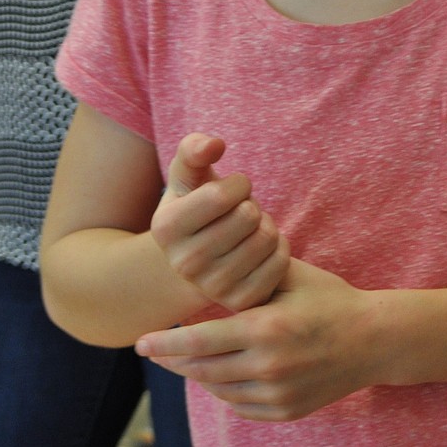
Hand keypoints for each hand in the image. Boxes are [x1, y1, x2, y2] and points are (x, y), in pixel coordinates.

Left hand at [136, 259, 381, 421]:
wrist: (376, 341)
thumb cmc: (331, 300)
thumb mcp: (290, 276)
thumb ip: (248, 276)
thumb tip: (206, 267)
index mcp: (264, 330)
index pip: (198, 342)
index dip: (164, 344)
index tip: (140, 343)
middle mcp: (268, 367)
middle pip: (201, 370)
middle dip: (173, 361)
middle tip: (155, 352)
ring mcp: (278, 394)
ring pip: (218, 390)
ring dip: (198, 376)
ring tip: (188, 360)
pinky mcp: (287, 411)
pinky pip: (241, 406)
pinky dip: (225, 392)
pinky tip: (222, 375)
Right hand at [151, 133, 289, 312]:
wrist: (202, 256)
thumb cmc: (197, 203)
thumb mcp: (188, 174)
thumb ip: (194, 149)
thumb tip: (215, 144)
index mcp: (166, 228)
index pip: (221, 195)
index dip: (239, 183)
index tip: (235, 188)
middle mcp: (184, 263)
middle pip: (247, 216)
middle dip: (252, 204)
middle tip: (241, 212)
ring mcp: (212, 287)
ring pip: (267, 238)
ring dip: (266, 224)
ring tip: (250, 230)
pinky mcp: (241, 302)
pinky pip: (281, 262)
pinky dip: (280, 247)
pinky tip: (262, 248)